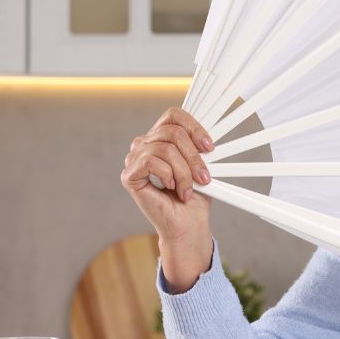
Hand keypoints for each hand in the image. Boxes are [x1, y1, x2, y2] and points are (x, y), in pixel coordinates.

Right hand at [120, 107, 215, 291]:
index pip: (173, 115)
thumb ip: (199, 146)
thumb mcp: (202, 164)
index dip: (194, 127)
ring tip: (188, 188)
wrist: (187, 223)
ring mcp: (134, 158)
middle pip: (172, 132)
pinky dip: (168, 175)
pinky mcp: (129, 175)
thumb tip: (208, 134)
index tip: (210, 147)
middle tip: (204, 177)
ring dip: (184, 172)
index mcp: (161, 137)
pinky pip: (151, 162)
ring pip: (165, 149)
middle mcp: (144, 144)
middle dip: (194, 156)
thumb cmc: (195, 195)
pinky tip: (171, 188)